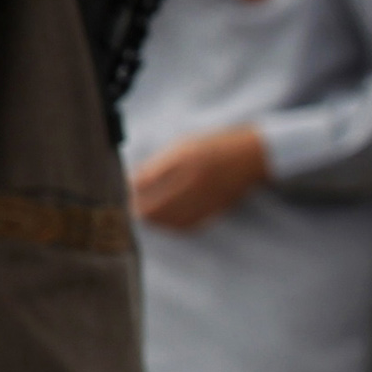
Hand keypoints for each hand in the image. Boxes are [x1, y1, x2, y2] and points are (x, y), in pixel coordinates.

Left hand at [132, 124, 269, 230]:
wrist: (252, 155)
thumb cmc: (212, 146)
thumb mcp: (181, 145)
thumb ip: (157, 164)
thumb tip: (132, 181)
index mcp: (181, 159)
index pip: (144, 182)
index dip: (128, 190)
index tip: (119, 191)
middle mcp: (193, 180)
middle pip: (153, 206)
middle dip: (136, 208)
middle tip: (127, 206)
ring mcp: (205, 197)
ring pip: (169, 219)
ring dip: (153, 219)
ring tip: (143, 214)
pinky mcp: (216, 209)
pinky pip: (189, 224)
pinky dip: (173, 225)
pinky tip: (164, 222)